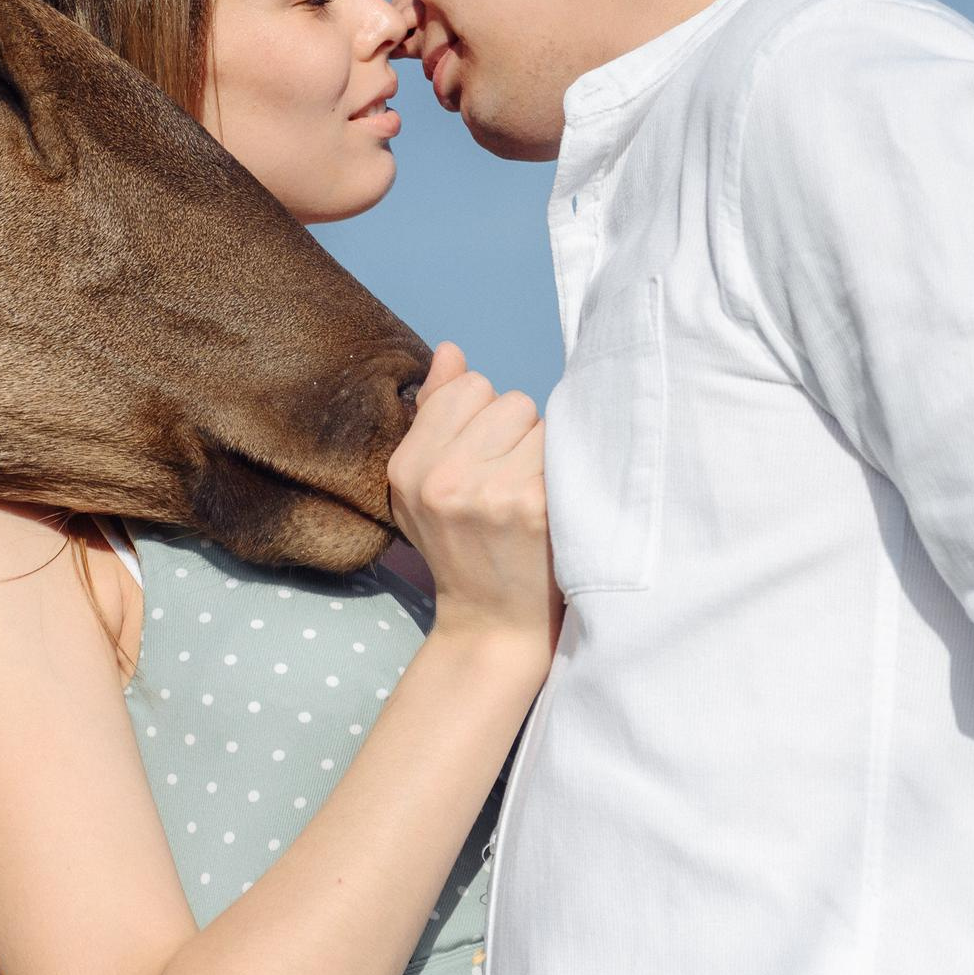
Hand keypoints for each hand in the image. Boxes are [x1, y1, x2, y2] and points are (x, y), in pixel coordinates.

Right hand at [387, 343, 561, 654]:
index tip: (484, 457)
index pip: (466, 386)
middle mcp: (443, 479)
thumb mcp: (425, 485)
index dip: (483, 417)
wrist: (494, 625)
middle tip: (511, 480)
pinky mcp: (533, 507)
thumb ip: (435, 412)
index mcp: (408, 467)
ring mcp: (489, 492)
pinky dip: (565, 471)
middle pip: (506, 399)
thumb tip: (451, 350)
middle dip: (516, 431)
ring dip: (542, 450)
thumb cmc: (464, 547)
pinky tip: (552, 506)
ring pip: (538, 420)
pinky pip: (562, 448)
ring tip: (531, 494)